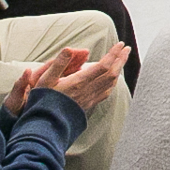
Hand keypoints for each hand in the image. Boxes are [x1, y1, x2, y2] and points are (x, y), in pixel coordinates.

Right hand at [8, 42, 130, 114]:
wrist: (44, 125)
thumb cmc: (43, 100)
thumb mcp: (46, 79)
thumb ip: (59, 63)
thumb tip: (69, 49)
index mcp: (79, 82)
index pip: (103, 66)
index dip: (113, 54)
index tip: (120, 44)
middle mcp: (87, 90)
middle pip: (111, 73)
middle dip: (120, 59)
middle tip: (126, 48)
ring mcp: (89, 99)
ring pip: (111, 83)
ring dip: (118, 69)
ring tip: (122, 59)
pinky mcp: (88, 105)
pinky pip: (106, 92)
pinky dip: (112, 82)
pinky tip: (112, 79)